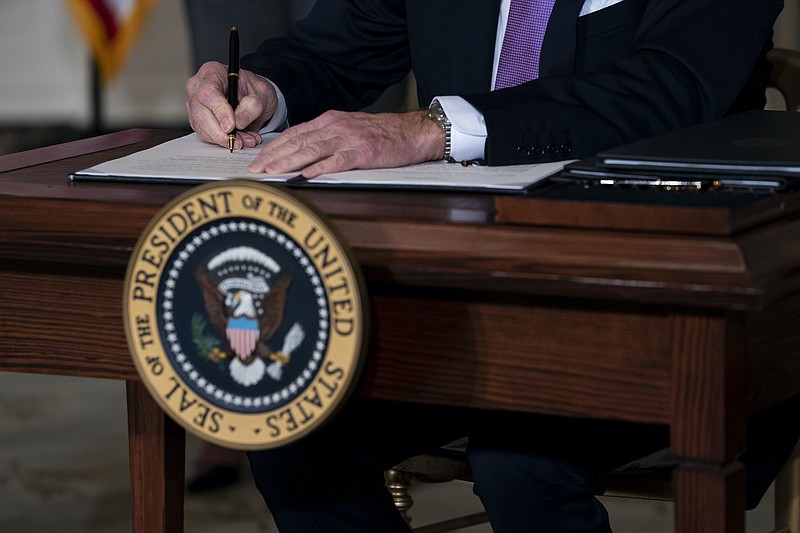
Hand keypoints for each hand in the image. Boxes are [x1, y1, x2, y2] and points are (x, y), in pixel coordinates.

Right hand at [185, 61, 277, 149]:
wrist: (253, 96)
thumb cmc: (254, 89)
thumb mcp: (261, 93)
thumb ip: (252, 106)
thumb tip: (238, 122)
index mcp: (212, 73)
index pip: (209, 93)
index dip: (219, 112)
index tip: (231, 126)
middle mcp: (198, 87)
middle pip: (200, 113)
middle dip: (219, 132)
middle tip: (237, 141)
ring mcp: (195, 104)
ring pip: (201, 127)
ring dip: (223, 139)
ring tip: (244, 141)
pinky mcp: (198, 120)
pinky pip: (206, 134)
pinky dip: (222, 141)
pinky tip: (239, 140)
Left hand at [247, 110, 444, 177]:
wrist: (410, 132)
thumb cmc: (380, 134)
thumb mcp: (348, 128)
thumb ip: (326, 137)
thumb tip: (301, 151)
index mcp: (329, 121)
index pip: (294, 134)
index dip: (274, 148)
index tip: (258, 160)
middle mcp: (335, 127)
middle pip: (297, 142)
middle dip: (273, 157)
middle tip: (256, 170)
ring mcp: (348, 140)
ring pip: (311, 151)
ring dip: (289, 162)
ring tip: (272, 173)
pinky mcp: (362, 153)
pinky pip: (336, 161)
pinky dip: (319, 168)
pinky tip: (306, 175)